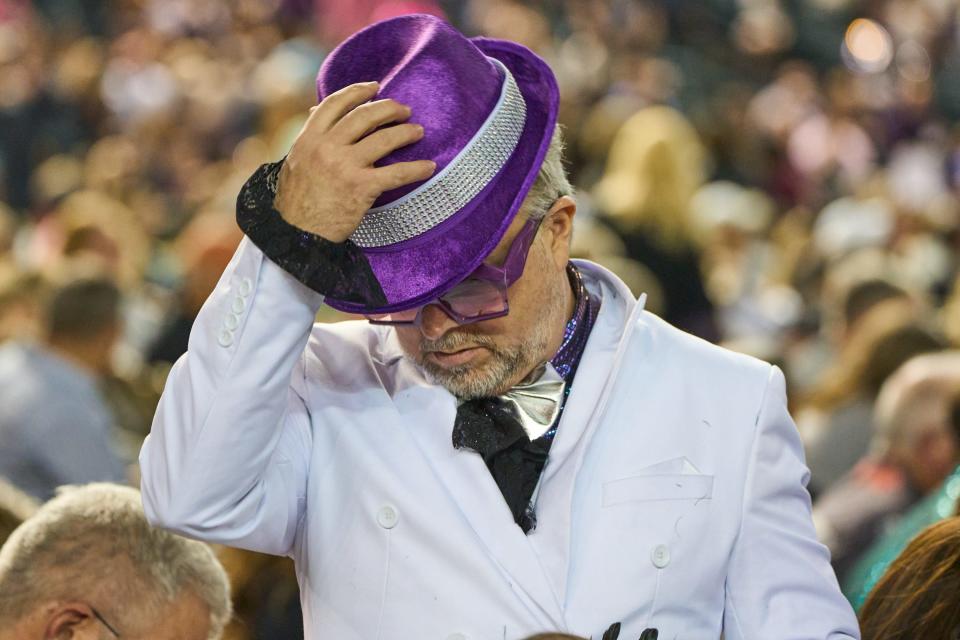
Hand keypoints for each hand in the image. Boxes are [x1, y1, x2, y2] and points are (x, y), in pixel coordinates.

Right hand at [273, 81, 435, 241]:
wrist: (296, 234)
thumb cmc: (295, 200)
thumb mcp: (295, 160)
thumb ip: (310, 136)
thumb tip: (315, 110)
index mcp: (309, 138)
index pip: (336, 103)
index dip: (358, 91)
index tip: (376, 86)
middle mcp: (327, 147)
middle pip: (365, 116)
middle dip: (389, 109)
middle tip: (404, 111)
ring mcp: (345, 166)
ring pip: (384, 138)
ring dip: (406, 132)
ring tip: (418, 131)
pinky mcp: (361, 187)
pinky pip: (396, 173)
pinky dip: (416, 169)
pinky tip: (429, 167)